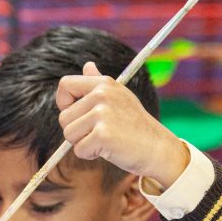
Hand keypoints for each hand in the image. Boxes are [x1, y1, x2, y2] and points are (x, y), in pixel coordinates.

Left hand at [55, 61, 188, 189]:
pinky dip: (90, 154)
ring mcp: (102, 113)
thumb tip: (87, 65)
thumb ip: (98, 83)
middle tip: (99, 133)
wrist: (157, 148)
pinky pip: (79, 150)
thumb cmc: (135, 126)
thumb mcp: (119, 97)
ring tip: (104, 140)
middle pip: (64, 117)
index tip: (76, 114)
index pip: (65, 84)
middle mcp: (102, 94)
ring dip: (82, 143)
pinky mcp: (102, 134)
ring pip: (69, 134)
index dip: (64, 103)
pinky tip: (108, 149)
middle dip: (76, 131)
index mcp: (104, 84)